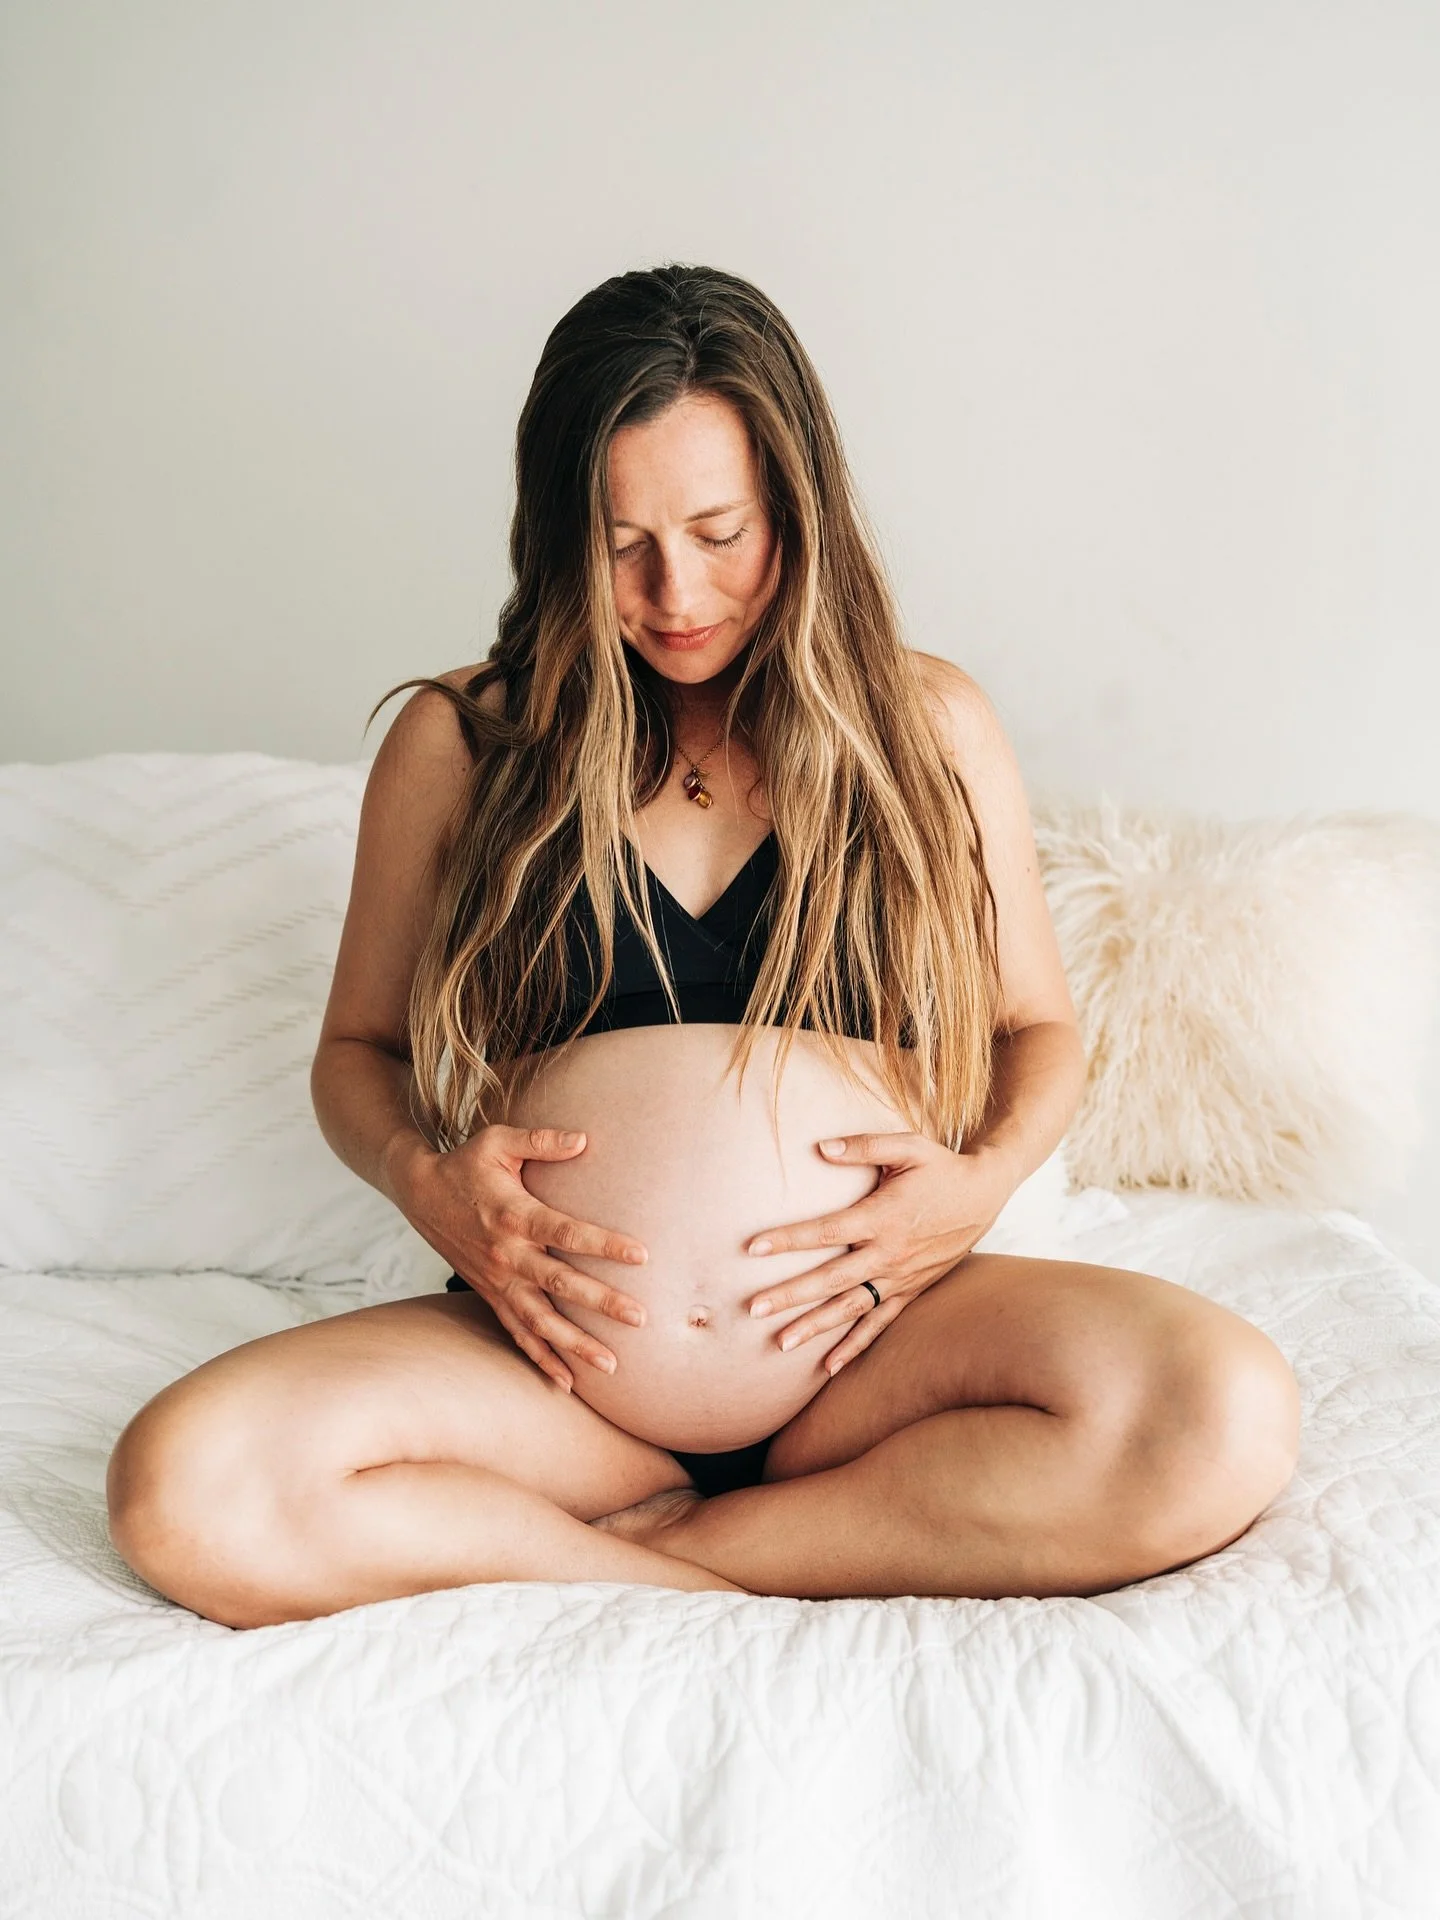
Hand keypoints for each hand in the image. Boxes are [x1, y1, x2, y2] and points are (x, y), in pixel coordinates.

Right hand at [403, 1124, 649, 1393]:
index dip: (603, 1244)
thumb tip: (584, 1140)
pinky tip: (566, 1382)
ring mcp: (497, 1280)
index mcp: (514, 1215)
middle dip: (600, 1303)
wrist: (419, 1193)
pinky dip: (540, 1358)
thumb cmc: (466, 1163)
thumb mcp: (499, 1141)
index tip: (641, 1255)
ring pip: (539, 1320)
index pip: (566, 1232)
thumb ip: (542, 1140)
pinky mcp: (490, 1294)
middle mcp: (507, 1254)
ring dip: (574, 1345)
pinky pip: (516, 1332)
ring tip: (611, 1364)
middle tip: (640, 1318)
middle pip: (559, 1283)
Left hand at [744, 1133, 1012, 1374]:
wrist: (985, 1195)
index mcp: (882, 1217)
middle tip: (753, 1308)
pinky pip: (880, 1323)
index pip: (826, 1231)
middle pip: (831, 1279)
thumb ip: (864, 1146)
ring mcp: (901, 1277)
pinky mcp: (911, 1290)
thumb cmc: (940, 1167)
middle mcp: (889, 1253)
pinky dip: (855, 1346)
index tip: (753, 1247)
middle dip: (790, 1295)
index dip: (789, 1239)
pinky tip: (829, 1367)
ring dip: (815, 1327)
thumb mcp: (907, 1147)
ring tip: (781, 1344)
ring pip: (851, 1308)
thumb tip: (821, 1147)